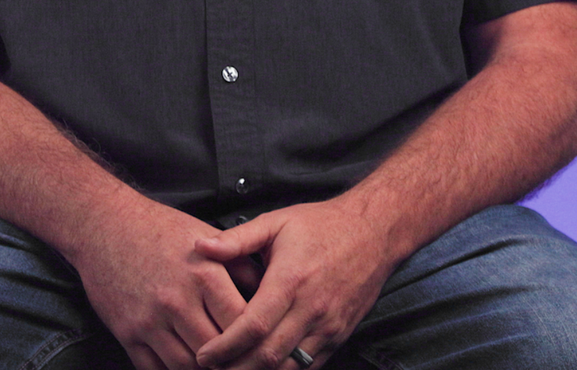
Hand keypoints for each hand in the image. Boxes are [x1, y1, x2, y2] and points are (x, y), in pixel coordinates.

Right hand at [65, 195, 253, 369]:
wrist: (105, 225)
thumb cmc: (159, 229)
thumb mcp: (206, 237)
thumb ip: (239, 266)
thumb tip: (269, 292)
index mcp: (204, 274)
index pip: (240, 322)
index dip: (253, 337)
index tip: (258, 340)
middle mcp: (177, 301)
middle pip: (216, 350)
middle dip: (230, 358)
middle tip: (238, 358)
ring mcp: (149, 320)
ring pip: (186, 366)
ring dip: (201, 368)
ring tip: (212, 362)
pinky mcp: (127, 332)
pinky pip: (153, 369)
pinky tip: (182, 364)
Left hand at [190, 199, 397, 369]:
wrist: (375, 232)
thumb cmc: (322, 225)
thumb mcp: (277, 222)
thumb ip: (237, 239)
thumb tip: (200, 247)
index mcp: (291, 280)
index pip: (254, 326)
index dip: (225, 347)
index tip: (204, 355)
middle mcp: (312, 308)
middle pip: (269, 356)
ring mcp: (329, 326)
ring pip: (290, 368)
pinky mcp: (340, 335)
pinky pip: (310, 367)